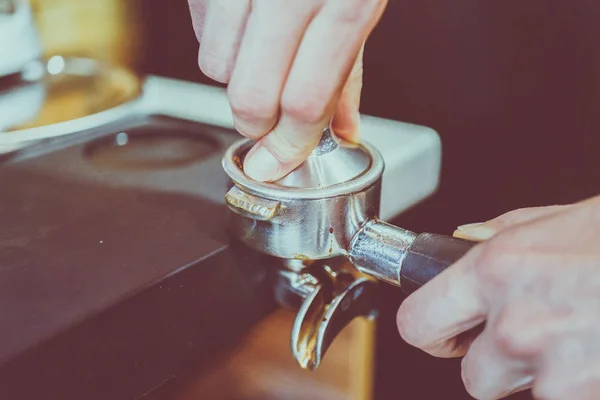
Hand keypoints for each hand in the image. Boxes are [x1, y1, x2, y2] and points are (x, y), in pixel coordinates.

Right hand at [188, 0, 386, 180]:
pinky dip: (218, 41)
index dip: (288, 146)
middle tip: (270, 118)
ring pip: (216, 68)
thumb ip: (348, 73)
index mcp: (343, 2)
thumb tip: (342, 130)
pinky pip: (199, 30)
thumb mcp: (362, 5)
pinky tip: (245, 26)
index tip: (276, 164)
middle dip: (258, 125)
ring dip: (235, 80)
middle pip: (252, 97)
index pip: (306, 102)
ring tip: (262, 56)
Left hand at [397, 195, 599, 399]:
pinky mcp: (586, 398)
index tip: (440, 333)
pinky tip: (593, 353)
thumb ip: (501, 235)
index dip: (428, 331)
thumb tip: (462, 240)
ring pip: (519, 395)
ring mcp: (555, 369)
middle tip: (522, 341)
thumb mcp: (560, 220)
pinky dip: (574, 386)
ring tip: (576, 339)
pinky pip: (560, 399)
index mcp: (498, 269)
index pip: (418, 322)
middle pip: (470, 377)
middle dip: (492, 364)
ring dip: (539, 378)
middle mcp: (518, 323)